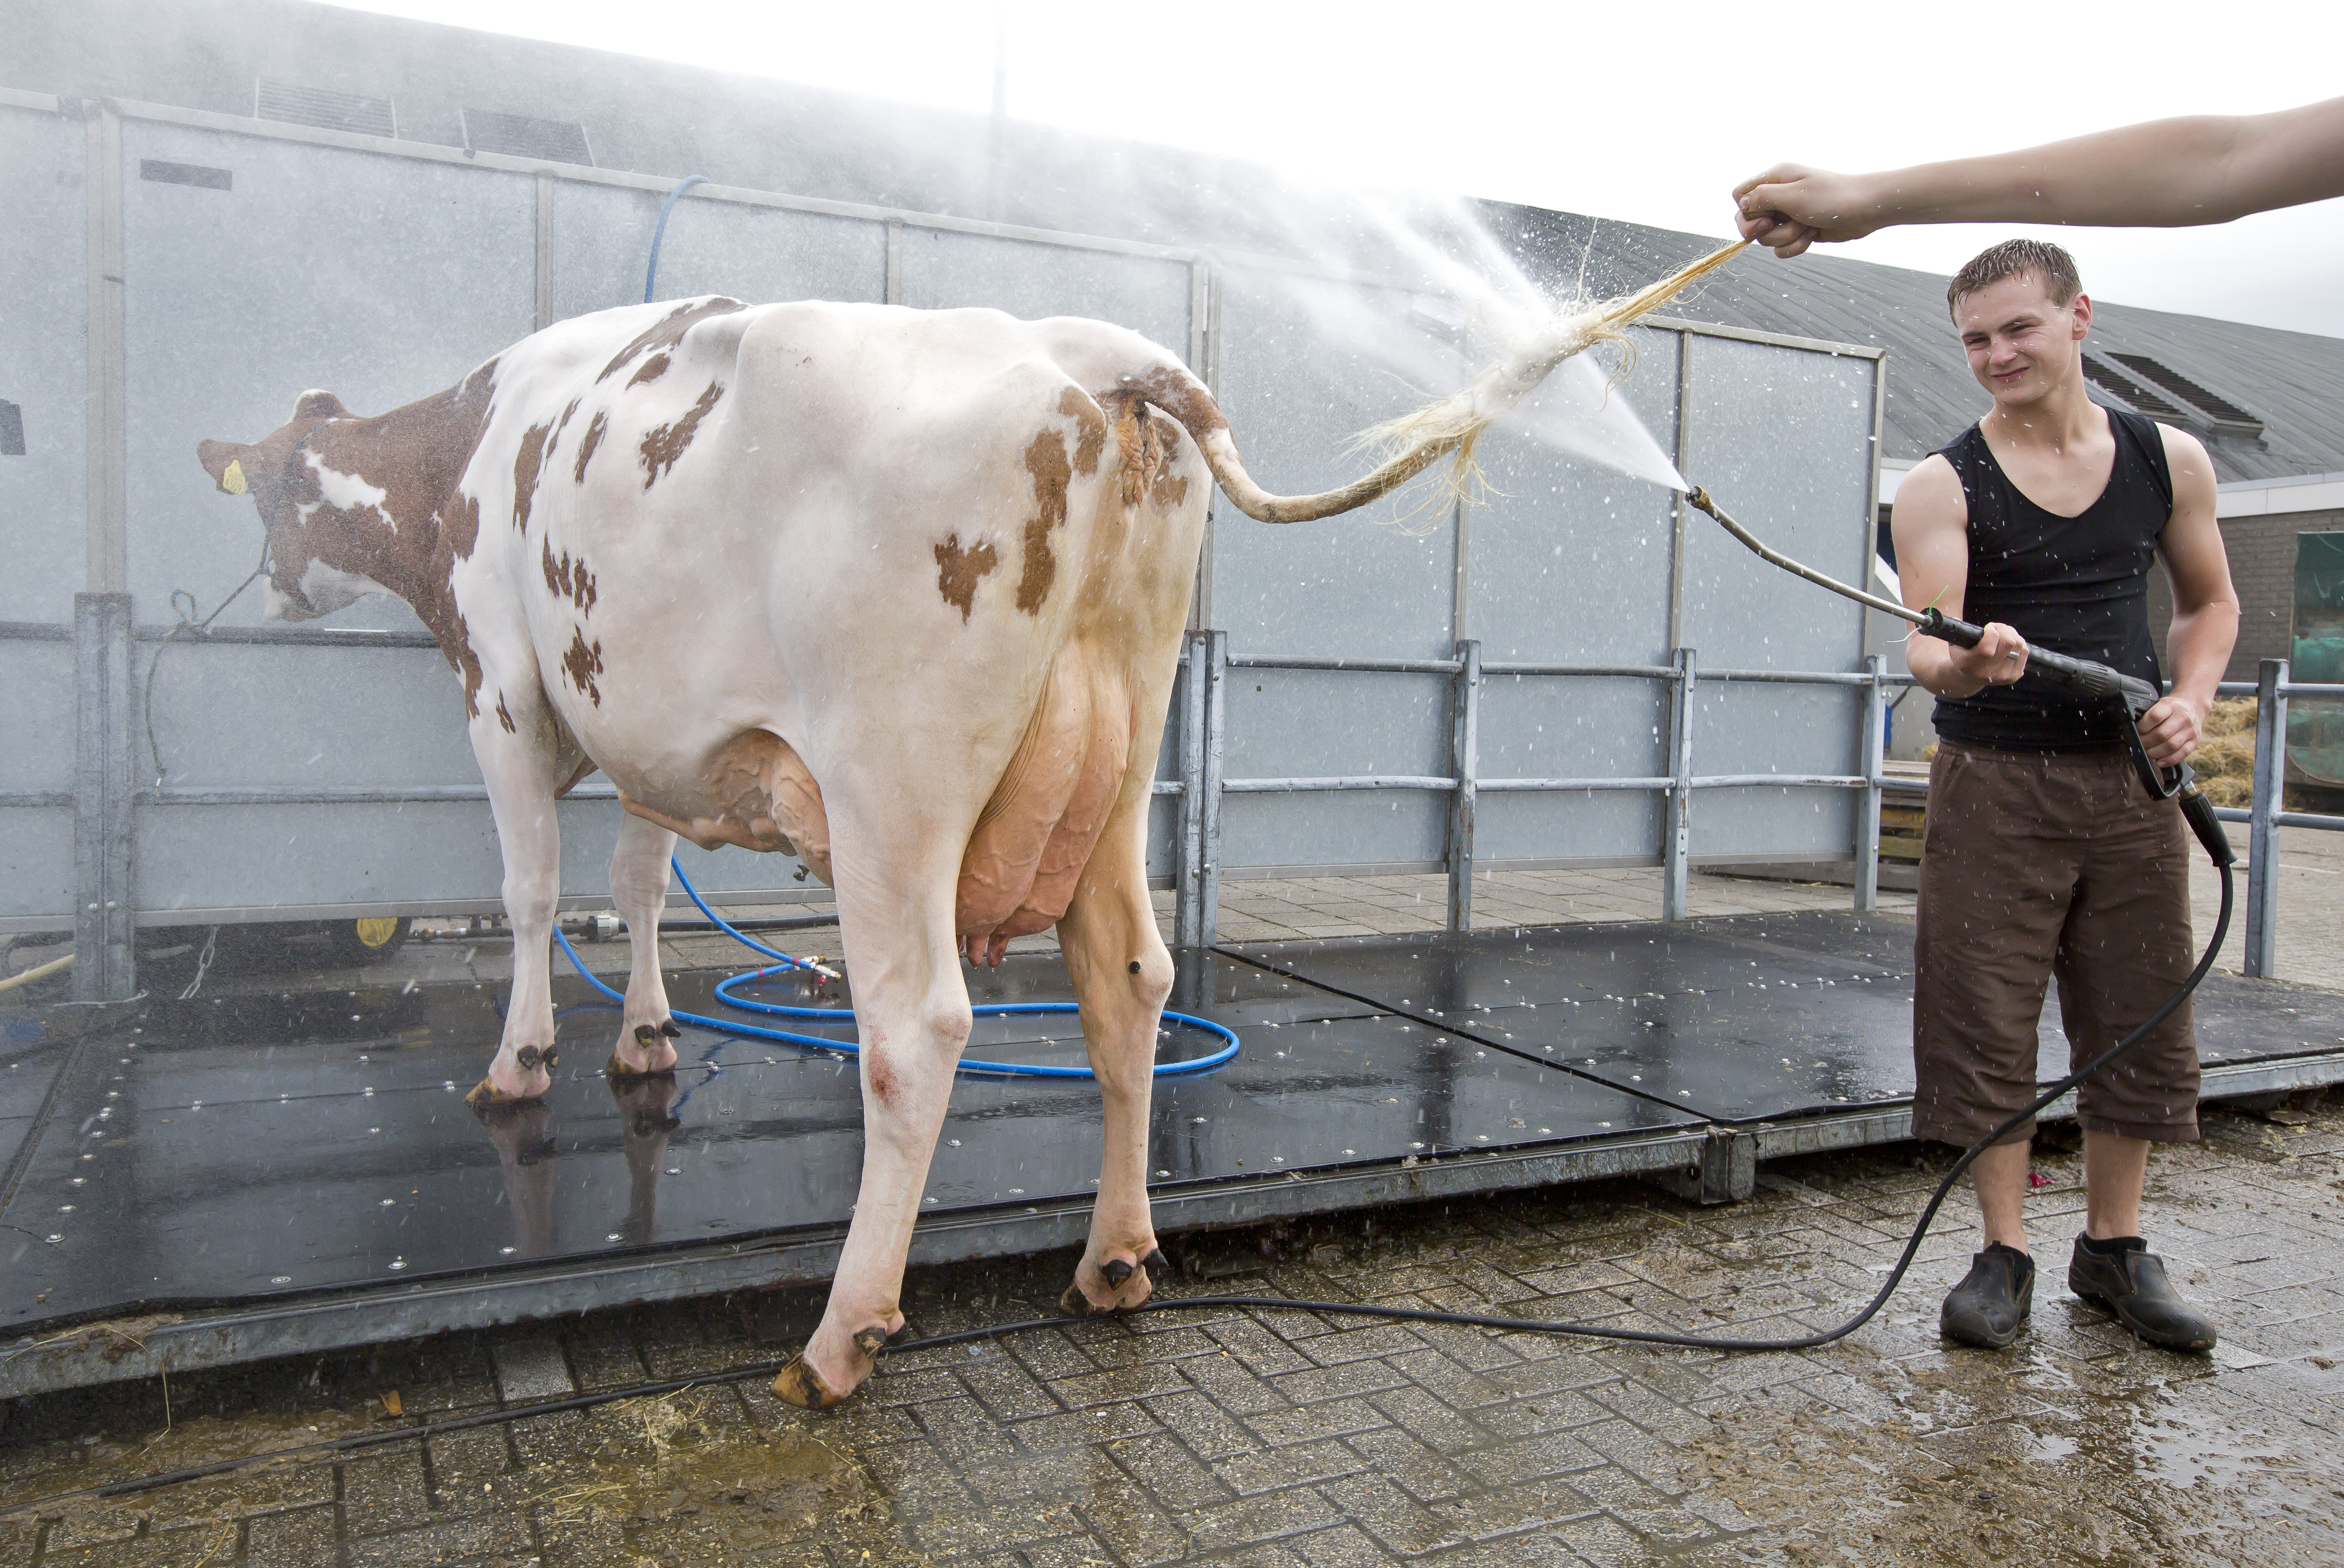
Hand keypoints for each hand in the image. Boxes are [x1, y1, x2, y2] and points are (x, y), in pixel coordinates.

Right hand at [1732, 165, 1885, 257]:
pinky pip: (1782, 248)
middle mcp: (1779, 196)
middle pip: (1749, 221)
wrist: (1865, 209)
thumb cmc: (1832, 197)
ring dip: (1785, 237)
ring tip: (1805, 227)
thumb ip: (1762, 197)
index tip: (1763, 216)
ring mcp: (1788, 215)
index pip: (1740, 195)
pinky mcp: (1798, 230)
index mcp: (1775, 179)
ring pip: (1766, 237)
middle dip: (1764, 230)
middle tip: (1779, 224)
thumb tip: (1742, 204)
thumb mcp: (1792, 195)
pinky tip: (1811, 235)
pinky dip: (1795, 246)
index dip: (1745, 211)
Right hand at [1937, 621, 2028, 694]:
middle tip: (1997, 628)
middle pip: (2009, 642)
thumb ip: (1957, 632)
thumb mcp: (1955, 645)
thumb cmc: (1963, 656)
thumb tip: (1958, 621)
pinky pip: (2024, 652)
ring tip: (2003, 634)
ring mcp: (2002, 676)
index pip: (1989, 644)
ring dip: (2012, 635)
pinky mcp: (2013, 676)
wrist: (1969, 678)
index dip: (1992, 631)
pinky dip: (2019, 643)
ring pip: (2019, 645)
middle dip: (2004, 629)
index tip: (1988, 628)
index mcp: (1970, 665)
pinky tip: (2010, 644)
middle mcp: (1987, 673)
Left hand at [2136, 693, 2206, 768]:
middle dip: (2145, 742)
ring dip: (2155, 752)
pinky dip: (2169, 760)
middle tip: (2139, 744)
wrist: (2193, 706)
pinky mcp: (2195, 741)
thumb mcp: (2160, 704)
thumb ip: (2148, 715)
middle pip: (2161, 734)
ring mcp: (2190, 730)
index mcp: (2171, 706)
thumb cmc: (2172, 708)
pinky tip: (2159, 761)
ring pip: (2171, 746)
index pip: (2154, 716)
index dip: (2141, 727)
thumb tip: (2132, 729)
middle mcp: (2182, 718)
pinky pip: (2182, 754)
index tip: (2134, 731)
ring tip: (2147, 752)